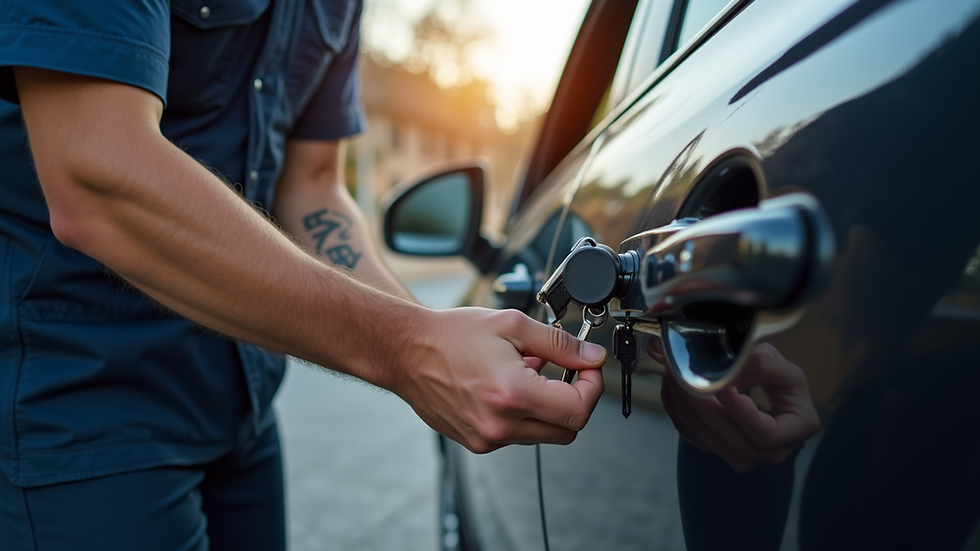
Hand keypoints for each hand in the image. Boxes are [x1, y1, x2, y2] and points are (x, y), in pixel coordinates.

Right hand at [396, 307, 606, 453]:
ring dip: (547, 407)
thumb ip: (560, 343)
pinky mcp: (477, 443)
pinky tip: (506, 387)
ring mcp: (488, 438)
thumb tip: (592, 357)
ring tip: (526, 372)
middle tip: (565, 372)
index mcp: (513, 394)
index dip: (593, 388)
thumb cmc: (452, 335)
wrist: (407, 352)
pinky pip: (518, 435)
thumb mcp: (513, 325)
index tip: (588, 369)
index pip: (579, 410)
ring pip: (544, 434)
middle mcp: (501, 424)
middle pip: (568, 430)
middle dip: (575, 400)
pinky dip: (523, 414)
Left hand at [654, 341, 818, 471]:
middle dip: (705, 410)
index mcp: (797, 429)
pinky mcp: (717, 449)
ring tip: (674, 378)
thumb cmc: (776, 374)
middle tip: (686, 378)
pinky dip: (678, 412)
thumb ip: (758, 365)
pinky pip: (692, 436)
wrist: (764, 385)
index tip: (725, 386)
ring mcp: (743, 456)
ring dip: (686, 409)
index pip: (766, 433)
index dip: (742, 413)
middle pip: (733, 442)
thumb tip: (725, 378)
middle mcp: (772, 452)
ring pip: (708, 442)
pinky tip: (671, 388)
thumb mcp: (776, 362)